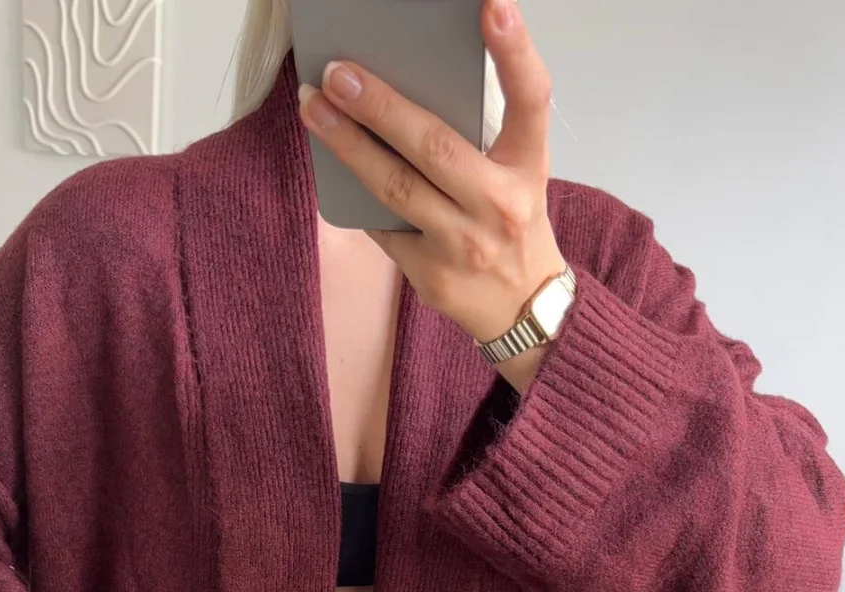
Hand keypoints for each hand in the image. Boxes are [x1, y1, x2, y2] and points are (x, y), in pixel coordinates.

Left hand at [298, 0, 565, 390]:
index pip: (531, 98)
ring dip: (347, 144)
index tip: (493, 5)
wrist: (521, 309)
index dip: (513, 51)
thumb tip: (398, 93)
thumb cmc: (508, 224)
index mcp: (528, 165)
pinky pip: (382, 225)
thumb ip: (473, 136)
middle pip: (434, 145)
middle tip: (337, 72)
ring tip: (313, 108)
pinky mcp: (432, 275)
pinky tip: (330, 163)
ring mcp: (464, 243)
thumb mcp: (515, 173)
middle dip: (380, 105)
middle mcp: (500, 203)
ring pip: (395, 187)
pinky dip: (355, 195)